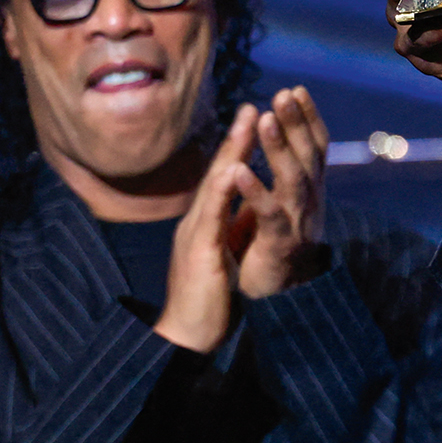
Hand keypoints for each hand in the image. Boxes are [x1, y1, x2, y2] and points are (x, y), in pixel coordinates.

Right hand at [153, 107, 257, 352]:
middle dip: (237, 137)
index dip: (239, 148)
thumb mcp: (218, 256)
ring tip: (248, 122)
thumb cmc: (206, 300)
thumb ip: (223, 230)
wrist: (186, 338)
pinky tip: (234, 170)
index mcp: (206, 223)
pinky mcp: (200, 254)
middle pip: (219, 172)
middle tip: (253, 104)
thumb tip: (235, 210)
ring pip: (214, 185)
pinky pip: (212, 218)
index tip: (255, 118)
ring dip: (231, 152)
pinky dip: (223, 192)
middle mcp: (198, 222)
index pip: (224, 179)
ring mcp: (196, 235)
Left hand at [230, 87, 328, 298]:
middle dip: (296, 124)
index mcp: (307, 193)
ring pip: (292, 180)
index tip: (296, 90)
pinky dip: (255, 191)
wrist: (264, 303)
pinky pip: (268, 214)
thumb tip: (274, 140)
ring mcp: (296, 225)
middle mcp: (308, 205)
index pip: (313, 148)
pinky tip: (239, 170)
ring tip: (265, 119)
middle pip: (306, 157)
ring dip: (279, 148)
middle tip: (284, 94)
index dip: (307, 119)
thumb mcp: (274, 210)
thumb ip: (279, 178)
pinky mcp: (277, 245)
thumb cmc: (264, 254)